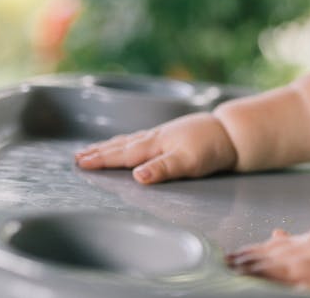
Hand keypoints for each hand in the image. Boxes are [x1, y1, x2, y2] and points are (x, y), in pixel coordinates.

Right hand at [74, 112, 237, 183]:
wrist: (232, 133)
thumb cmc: (212, 149)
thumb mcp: (189, 162)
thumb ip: (163, 169)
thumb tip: (137, 176)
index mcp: (156, 145)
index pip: (123, 154)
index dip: (101, 159)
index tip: (80, 162)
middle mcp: (156, 138)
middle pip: (122, 146)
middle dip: (99, 152)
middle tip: (76, 156)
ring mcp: (163, 135)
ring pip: (130, 140)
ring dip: (110, 145)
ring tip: (92, 149)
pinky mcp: (171, 135)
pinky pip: (141, 138)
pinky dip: (127, 141)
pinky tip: (127, 142)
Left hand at [226, 209, 309, 287]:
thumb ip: (299, 240)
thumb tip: (274, 236)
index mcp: (307, 246)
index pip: (267, 253)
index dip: (244, 258)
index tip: (224, 261)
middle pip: (269, 266)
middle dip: (246, 270)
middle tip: (224, 271)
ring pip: (284, 277)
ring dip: (262, 278)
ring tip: (241, 281)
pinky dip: (300, 291)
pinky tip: (287, 292)